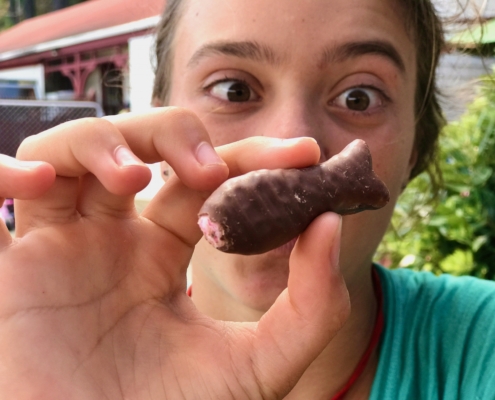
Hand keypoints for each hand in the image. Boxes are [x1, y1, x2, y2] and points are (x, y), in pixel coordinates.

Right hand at [0, 108, 349, 398]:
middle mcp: (110, 236)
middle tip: (205, 171)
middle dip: (170, 135)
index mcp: (163, 250)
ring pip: (65, 152)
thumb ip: (310, 305)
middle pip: (134, 142)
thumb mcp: (261, 365)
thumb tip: (330, 223)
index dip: (251, 156)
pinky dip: (2, 174)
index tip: (302, 152)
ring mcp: (56, 245)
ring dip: (96, 144)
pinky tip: (31, 184)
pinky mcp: (6, 269)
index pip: (206, 177)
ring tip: (130, 180)